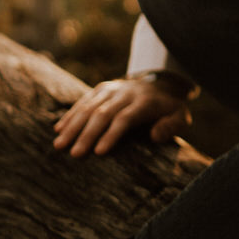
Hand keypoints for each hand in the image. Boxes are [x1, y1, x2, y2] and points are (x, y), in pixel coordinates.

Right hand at [52, 76, 190, 156]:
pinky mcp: (101, 88)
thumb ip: (172, 126)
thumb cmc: (168, 108)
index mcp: (144, 102)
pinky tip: (58, 129)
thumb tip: (155, 137)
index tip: (98, 153)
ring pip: (88, 106)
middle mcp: (124, 93)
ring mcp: (111, 89)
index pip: (124, 119)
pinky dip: (70, 115)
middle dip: (87, 134)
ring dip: (73, 126)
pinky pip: (83, 101)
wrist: (158, 84)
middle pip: (102, 114)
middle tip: (74, 154)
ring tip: (60, 145)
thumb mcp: (180, 116)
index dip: (111, 135)